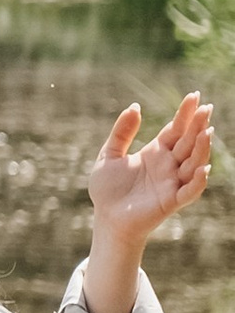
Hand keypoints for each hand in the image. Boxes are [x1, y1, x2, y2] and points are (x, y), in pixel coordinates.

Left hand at [87, 92, 212, 247]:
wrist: (106, 217)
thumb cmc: (108, 189)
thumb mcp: (109, 154)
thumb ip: (122, 132)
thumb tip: (135, 106)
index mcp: (156, 152)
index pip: (176, 129)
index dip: (185, 114)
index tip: (195, 96)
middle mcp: (169, 165)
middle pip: (188, 142)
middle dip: (197, 125)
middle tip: (206, 107)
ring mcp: (172, 182)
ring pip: (193, 163)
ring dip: (202, 148)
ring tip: (206, 131)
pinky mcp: (171, 201)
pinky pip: (189, 191)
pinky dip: (197, 181)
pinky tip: (203, 168)